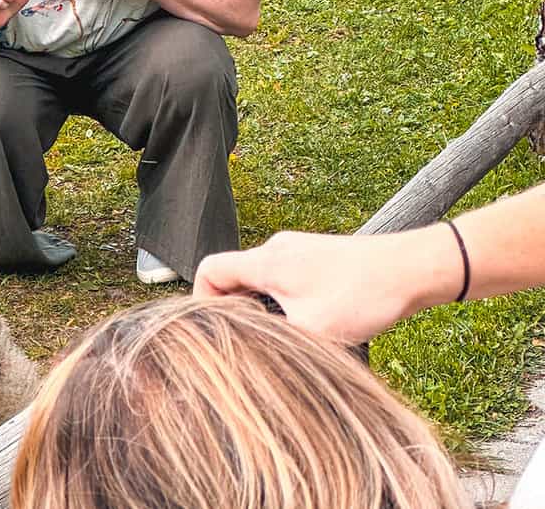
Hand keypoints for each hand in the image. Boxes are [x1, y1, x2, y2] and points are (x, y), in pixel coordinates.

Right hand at [193, 230, 428, 343]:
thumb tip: (255, 361)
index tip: (213, 329)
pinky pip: (284, 277)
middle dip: (234, 310)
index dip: (201, 300)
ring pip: (260, 278)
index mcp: (266, 262)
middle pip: (233, 275)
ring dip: (263, 307)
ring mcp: (297, 249)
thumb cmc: (362, 296)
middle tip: (248, 341)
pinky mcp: (317, 256)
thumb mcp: (311, 332)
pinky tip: (310, 325)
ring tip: (283, 337)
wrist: (410, 268)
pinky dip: (284, 301)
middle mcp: (276, 249)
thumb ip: (274, 343)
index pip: (209, 270)